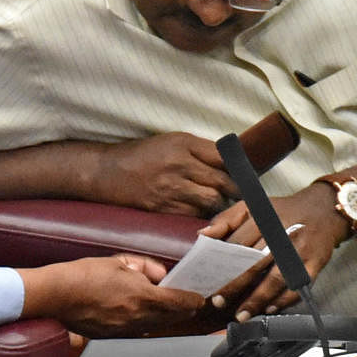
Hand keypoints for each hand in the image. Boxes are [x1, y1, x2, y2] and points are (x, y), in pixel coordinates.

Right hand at [18, 254, 205, 337]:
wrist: (57, 296)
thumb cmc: (84, 276)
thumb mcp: (118, 261)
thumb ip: (144, 267)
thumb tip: (159, 274)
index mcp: (142, 296)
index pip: (179, 302)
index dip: (193, 300)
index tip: (199, 298)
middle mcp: (138, 317)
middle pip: (171, 318)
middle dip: (182, 310)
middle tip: (187, 302)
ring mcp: (125, 330)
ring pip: (155, 325)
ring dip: (163, 316)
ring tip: (161, 305)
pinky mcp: (113, 336)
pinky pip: (137, 330)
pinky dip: (143, 321)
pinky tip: (136, 311)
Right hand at [88, 133, 237, 215]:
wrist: (107, 172)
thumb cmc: (141, 155)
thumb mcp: (170, 141)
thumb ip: (198, 150)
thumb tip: (229, 161)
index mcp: (183, 144)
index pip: (224, 156)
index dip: (240, 167)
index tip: (248, 174)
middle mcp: (180, 164)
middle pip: (222, 180)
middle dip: (236, 189)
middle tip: (244, 194)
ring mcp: (172, 188)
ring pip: (211, 200)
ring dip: (220, 203)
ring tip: (224, 204)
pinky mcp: (164, 207)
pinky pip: (194, 214)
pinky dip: (202, 214)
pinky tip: (204, 213)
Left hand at [199, 185, 348, 318]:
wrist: (323, 210)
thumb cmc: (282, 211)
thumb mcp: (252, 206)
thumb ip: (225, 220)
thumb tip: (201, 236)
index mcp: (263, 219)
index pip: (238, 244)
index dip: (222, 264)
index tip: (209, 280)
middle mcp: (281, 235)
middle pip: (254, 263)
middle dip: (235, 285)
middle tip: (219, 302)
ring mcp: (299, 251)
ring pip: (276, 279)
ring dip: (258, 299)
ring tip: (242, 315)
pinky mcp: (315, 264)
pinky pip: (298, 286)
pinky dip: (283, 300)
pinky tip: (269, 309)